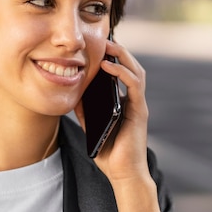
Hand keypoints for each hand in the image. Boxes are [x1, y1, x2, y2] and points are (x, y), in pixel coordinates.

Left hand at [74, 38, 149, 184]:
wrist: (122, 173)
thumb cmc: (108, 152)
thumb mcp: (91, 126)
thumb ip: (85, 109)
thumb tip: (72, 91)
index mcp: (123, 102)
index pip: (120, 73)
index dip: (111, 58)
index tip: (96, 45)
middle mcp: (133, 101)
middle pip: (130, 67)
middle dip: (118, 51)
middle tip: (103, 38)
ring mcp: (138, 105)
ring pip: (136, 71)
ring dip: (122, 56)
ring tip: (108, 44)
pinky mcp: (140, 112)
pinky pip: (134, 85)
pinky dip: (122, 72)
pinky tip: (108, 66)